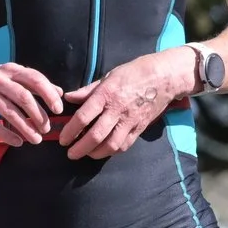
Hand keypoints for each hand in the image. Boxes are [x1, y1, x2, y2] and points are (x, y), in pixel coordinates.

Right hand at [0, 59, 64, 142]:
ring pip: (10, 113)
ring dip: (26, 128)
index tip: (58, 109)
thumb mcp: (9, 75)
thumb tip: (59, 92)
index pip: (34, 79)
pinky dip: (7, 135)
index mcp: (9, 70)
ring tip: (36, 139)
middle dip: (39, 115)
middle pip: (24, 97)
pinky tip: (18, 142)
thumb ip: (33, 83)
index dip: (49, 94)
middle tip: (47, 128)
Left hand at [61, 47, 197, 159]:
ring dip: (95, 153)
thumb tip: (68, 97)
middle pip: (95, 135)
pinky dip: (111, 151)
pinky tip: (103, 151)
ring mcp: (130, 121)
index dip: (70, 131)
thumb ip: (88, 90)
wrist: (164, 77)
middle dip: (80, 148)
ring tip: (85, 154)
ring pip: (110, 145)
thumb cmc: (134, 73)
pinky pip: (124, 145)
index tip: (63, 139)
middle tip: (70, 153)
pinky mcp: (140, 128)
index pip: (83, 117)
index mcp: (106, 94)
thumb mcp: (109, 76)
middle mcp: (117, 110)